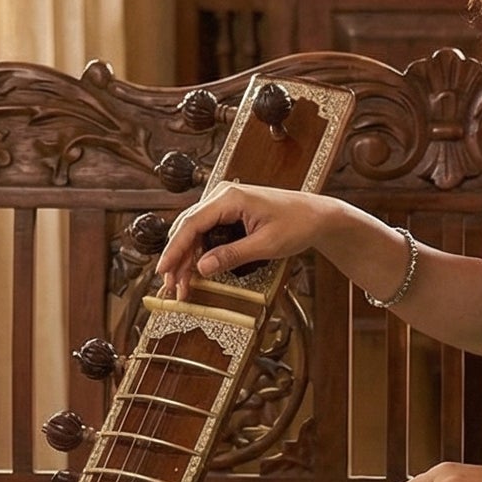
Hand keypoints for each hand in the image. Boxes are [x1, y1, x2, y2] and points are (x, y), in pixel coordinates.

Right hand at [155, 184, 341, 297]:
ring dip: (186, 257)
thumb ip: (232, 256)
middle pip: (188, 228)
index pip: (192, 223)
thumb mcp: (266, 245)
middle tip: (171, 286)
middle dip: (177, 258)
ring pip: (194, 231)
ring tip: (181, 284)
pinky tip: (195, 270)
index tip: (163, 270)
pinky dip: (199, 252)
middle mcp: (223, 196)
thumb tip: (201, 268)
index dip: (174, 249)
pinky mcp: (229, 212)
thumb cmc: (298, 224)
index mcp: (229, 198)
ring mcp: (225, 203)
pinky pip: (206, 232)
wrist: (317, 215)